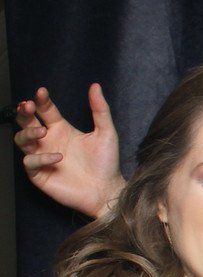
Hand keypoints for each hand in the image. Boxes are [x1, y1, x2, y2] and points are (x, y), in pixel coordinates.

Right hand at [14, 84, 123, 215]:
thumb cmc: (106, 163)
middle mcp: (49, 141)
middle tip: (27, 106)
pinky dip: (41, 158)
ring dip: (28, 133)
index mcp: (61, 129)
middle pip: (26, 122)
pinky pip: (30, 163)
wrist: (107, 190)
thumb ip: (100, 110)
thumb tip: (96, 86)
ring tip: (42, 132)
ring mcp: (42, 157)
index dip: (41, 100)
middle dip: (23, 112)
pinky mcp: (40, 174)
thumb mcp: (106, 133)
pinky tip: (58, 158)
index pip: (45, 110)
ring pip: (21, 140)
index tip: (41, 92)